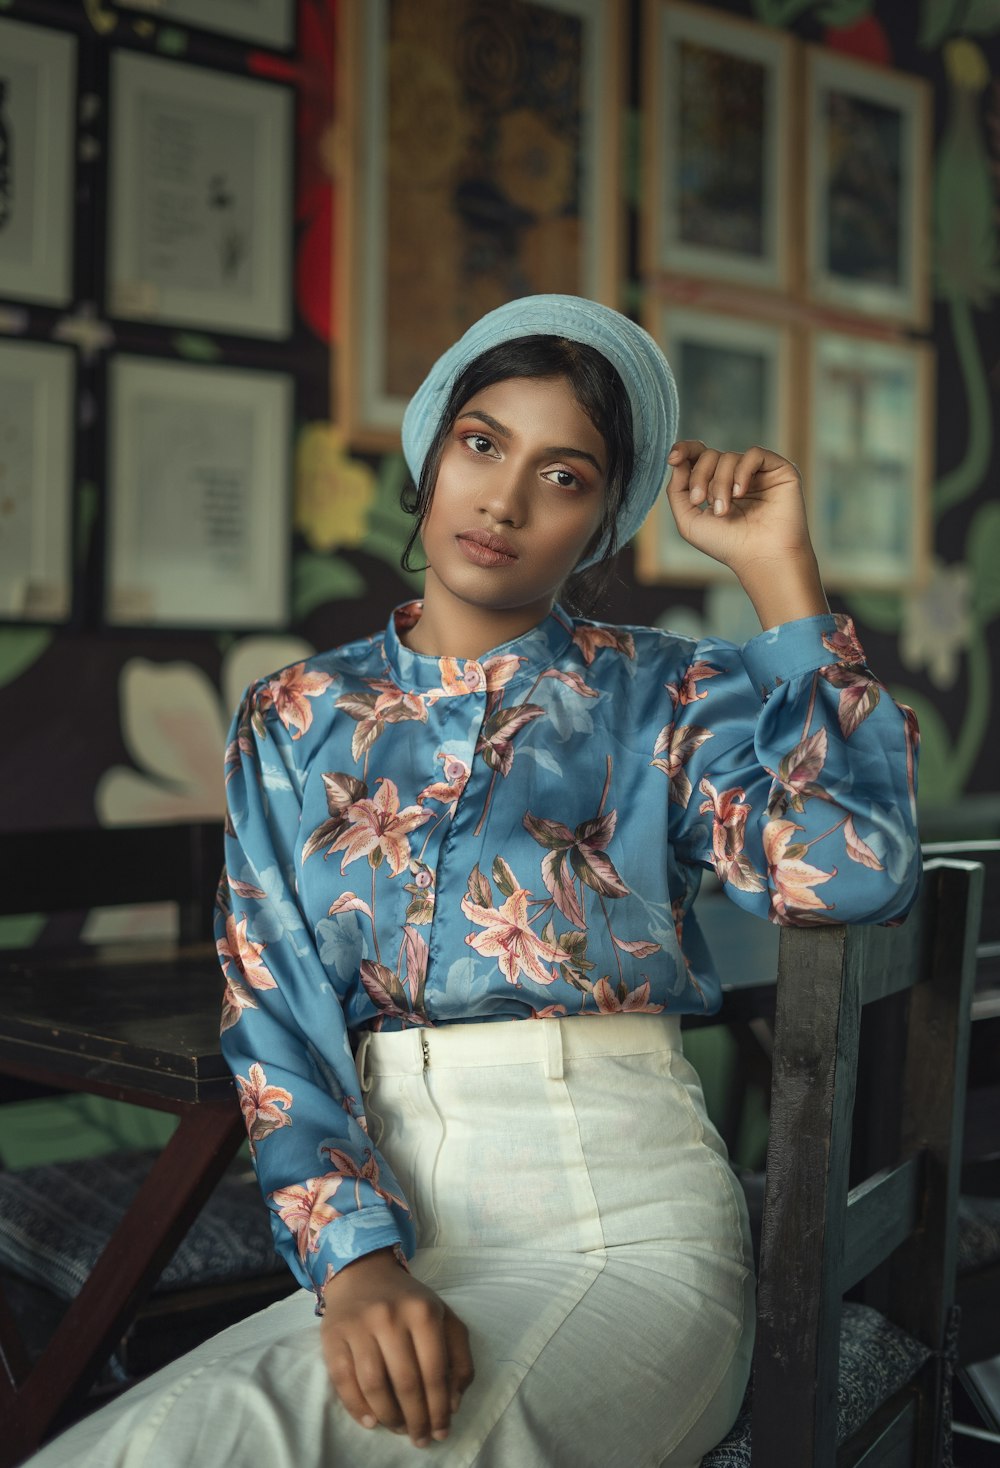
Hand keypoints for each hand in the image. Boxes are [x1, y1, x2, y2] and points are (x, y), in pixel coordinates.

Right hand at [321, 1247, 473, 1447]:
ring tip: (398, 1428)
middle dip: (416, 1419)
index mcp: (423, 1312)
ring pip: (374, 1386)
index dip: (439, 1409)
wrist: (363, 1273)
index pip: (434, 1372)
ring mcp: (359, 1326)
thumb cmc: (408, 1302)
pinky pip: (344, 1381)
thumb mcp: (443, 1317)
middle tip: (419, 1438)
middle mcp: (390, 1317)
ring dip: (389, 1417)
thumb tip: (453, 1403)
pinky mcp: (333, 1335)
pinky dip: (357, 1408)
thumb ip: (458, 1356)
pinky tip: (371, 1421)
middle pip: (405, 1383)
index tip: (440, 1432)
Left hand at [664, 440, 827, 627]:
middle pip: (710, 455)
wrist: (761, 558)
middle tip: (700, 501)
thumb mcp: (689, 522)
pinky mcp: (778, 470)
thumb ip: (677, 491)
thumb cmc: (727, 545)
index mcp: (717, 485)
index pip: (699, 456)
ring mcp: (758, 473)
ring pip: (729, 456)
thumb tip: (678, 462)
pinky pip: (754, 454)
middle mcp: (737, 476)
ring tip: (723, 510)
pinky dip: (741, 472)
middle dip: (699, 476)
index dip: (685, 450)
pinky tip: (740, 493)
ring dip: (719, 483)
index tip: (673, 459)